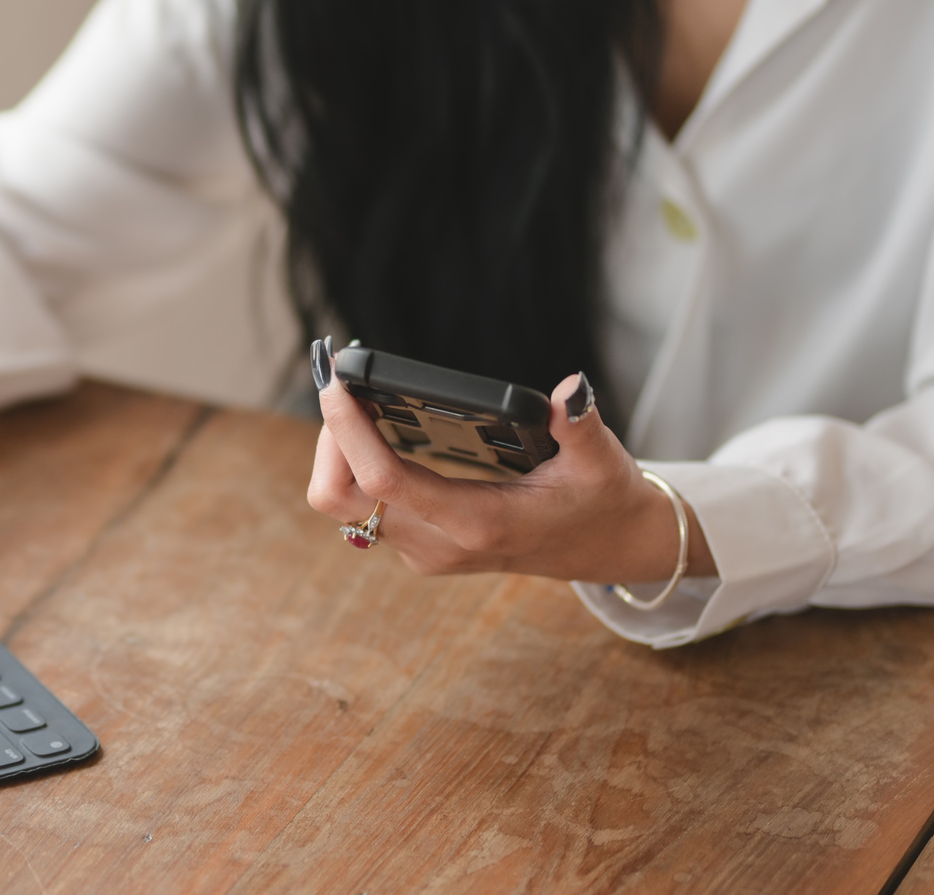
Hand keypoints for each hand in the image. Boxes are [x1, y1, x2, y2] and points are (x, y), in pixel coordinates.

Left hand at [305, 374, 714, 583]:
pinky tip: (370, 428)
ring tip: (351, 400)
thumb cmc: (602, 500)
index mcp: (476, 522)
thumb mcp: (602, 462)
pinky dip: (353, 467)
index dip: (349, 431)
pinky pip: (362, 508)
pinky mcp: (420, 545)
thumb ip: (581, 426)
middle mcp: (438, 543)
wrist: (605, 548)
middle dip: (328, 439)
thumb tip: (568, 388)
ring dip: (335, 454)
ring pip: (342, 507)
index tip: (335, 384)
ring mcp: (424, 549)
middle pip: (340, 497)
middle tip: (342, 386)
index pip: (385, 480)